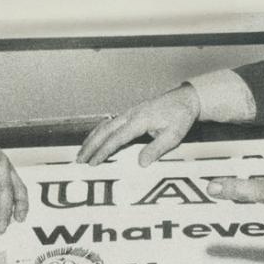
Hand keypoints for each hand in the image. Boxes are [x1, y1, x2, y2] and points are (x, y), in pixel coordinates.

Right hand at [77, 85, 200, 165]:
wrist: (184, 99)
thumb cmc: (180, 116)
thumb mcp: (174, 135)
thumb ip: (156, 149)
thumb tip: (141, 163)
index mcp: (139, 120)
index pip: (116, 138)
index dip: (103, 151)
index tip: (93, 162)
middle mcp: (130, 115)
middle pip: (104, 131)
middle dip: (90, 146)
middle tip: (79, 160)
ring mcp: (129, 113)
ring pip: (104, 126)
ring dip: (91, 139)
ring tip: (81, 153)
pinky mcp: (130, 113)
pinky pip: (109, 123)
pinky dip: (98, 132)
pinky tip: (93, 139)